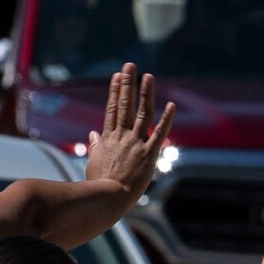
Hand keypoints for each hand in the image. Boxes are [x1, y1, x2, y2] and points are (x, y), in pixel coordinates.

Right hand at [83, 64, 176, 203]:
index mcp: (108, 138)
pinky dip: (166, 119)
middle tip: (130, 65)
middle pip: (125, 105)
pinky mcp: (149, 154)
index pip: (112, 109)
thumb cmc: (98, 184)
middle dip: (128, 83)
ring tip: (148, 76)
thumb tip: (92, 134)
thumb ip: (94, 146)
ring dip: (145, 93)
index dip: (115, 90)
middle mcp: (122, 137)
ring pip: (142, 113)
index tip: (117, 75)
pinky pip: (160, 134)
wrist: (108, 198)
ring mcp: (136, 144)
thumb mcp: (92, 162)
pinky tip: (171, 105)